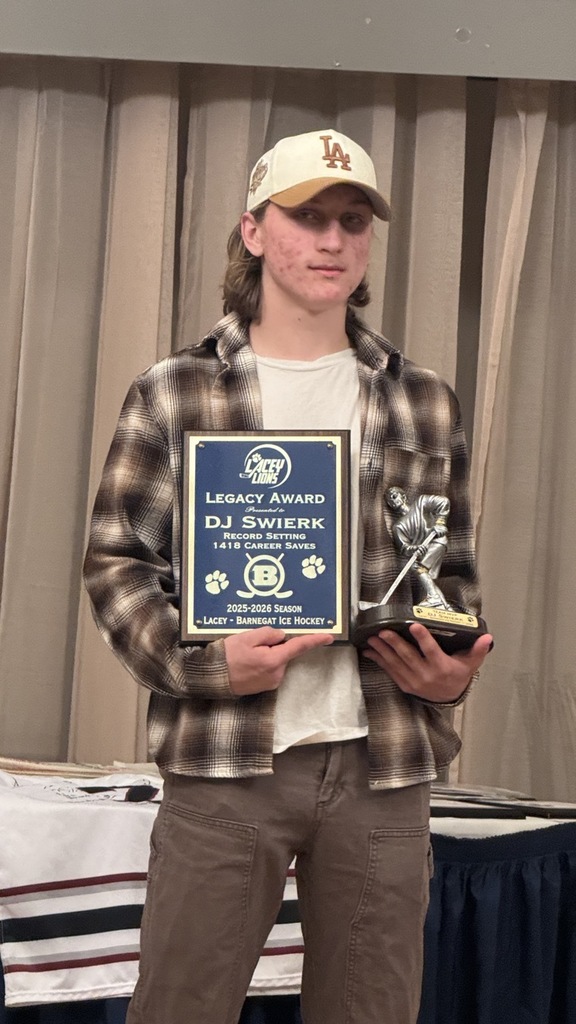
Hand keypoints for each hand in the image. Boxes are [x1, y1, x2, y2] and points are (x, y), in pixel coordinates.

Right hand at [224, 626, 333, 695]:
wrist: (211, 678)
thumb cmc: (227, 656)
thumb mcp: (247, 637)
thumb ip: (269, 634)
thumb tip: (281, 636)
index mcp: (274, 660)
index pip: (299, 647)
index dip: (315, 640)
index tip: (329, 637)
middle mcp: (276, 674)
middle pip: (283, 653)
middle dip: (273, 645)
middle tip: (252, 642)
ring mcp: (270, 683)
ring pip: (276, 661)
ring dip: (266, 654)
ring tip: (244, 653)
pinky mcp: (264, 687)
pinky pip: (269, 669)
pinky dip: (262, 663)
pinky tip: (245, 661)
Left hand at [362, 623, 492, 702]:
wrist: (448, 697)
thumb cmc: (458, 676)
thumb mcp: (470, 664)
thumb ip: (478, 650)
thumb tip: (487, 637)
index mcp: (442, 667)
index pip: (431, 651)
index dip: (422, 638)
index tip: (414, 625)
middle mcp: (426, 675)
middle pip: (408, 656)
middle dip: (394, 642)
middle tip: (383, 630)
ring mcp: (413, 681)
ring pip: (395, 663)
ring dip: (382, 650)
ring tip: (372, 638)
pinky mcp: (404, 684)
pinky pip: (390, 671)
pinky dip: (379, 660)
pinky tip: (370, 651)